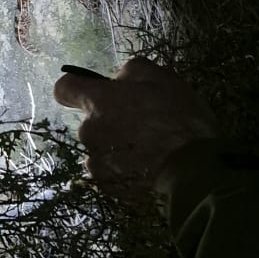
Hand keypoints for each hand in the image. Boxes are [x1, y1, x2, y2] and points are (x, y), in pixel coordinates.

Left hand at [54, 57, 217, 199]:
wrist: (194, 171)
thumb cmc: (180, 119)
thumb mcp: (161, 78)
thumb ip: (129, 72)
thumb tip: (117, 80)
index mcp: (98, 102)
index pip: (64, 88)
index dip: (77, 88)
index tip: (95, 92)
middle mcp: (88, 131)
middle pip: (90, 121)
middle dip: (109, 120)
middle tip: (142, 124)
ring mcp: (96, 161)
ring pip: (100, 147)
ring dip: (116, 146)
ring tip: (148, 149)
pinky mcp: (106, 185)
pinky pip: (109, 171)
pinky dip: (123, 169)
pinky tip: (147, 167)